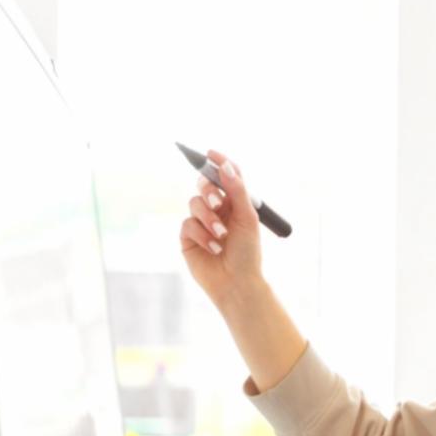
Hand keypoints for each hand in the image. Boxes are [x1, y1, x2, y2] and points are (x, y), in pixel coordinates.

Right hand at [180, 149, 264, 306]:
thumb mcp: (247, 218)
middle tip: (217, 202)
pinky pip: (188, 224)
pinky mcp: (188, 238)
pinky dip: (202, 235)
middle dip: (209, 191)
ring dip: (208, 219)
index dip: (218, 162)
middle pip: (204, 185)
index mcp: (234, 203)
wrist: (237, 282)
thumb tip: (226, 165)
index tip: (211, 153)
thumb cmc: (247, 252)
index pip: (225, 176)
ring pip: (194, 204)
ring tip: (221, 236)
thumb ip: (237, 190)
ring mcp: (201, 223)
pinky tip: (214, 248)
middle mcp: (216, 210)